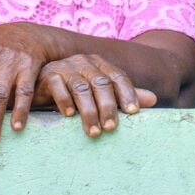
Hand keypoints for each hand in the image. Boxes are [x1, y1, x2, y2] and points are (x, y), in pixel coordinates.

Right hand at [34, 54, 156, 137]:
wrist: (41, 85)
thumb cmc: (74, 92)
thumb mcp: (99, 94)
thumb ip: (122, 96)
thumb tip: (153, 100)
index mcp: (100, 64)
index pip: (118, 77)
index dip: (127, 93)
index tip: (133, 112)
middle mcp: (85, 62)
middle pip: (101, 83)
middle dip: (108, 106)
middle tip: (111, 128)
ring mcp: (66, 66)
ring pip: (81, 88)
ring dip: (88, 111)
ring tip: (93, 132)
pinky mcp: (49, 74)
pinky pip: (58, 86)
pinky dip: (64, 101)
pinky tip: (69, 115)